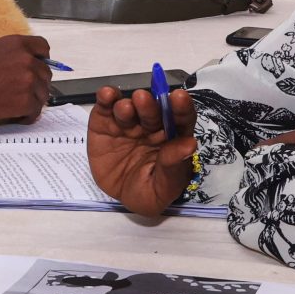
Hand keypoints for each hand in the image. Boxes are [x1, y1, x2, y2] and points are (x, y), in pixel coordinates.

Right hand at [0, 33, 54, 123]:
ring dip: (33, 100)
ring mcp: (29, 80)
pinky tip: (18, 115)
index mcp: (18, 44)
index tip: (38, 66)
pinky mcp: (26, 100)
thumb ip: (11, 56)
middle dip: (37, 82)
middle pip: (45, 73)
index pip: (42, 48)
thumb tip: (23, 66)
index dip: (41, 58)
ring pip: (43, 93)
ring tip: (17, 105)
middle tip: (24, 91)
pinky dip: (28, 115)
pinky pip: (36, 110)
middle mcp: (27, 60)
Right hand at [85, 83, 197, 215]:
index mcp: (172, 138)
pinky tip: (107, 95)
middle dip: (150, 105)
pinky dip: (106, 98)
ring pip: (129, 106)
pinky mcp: (105, 122)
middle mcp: (151, 126)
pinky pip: (106, 107)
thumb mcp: (164, 187)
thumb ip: (174, 165)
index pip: (181, 119)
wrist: (120, 198)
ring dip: (127, 104)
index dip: (181, 108)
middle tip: (143, 99)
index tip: (179, 98)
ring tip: (125, 108)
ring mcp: (128, 122)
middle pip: (153, 111)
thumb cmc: (150, 193)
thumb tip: (190, 143)